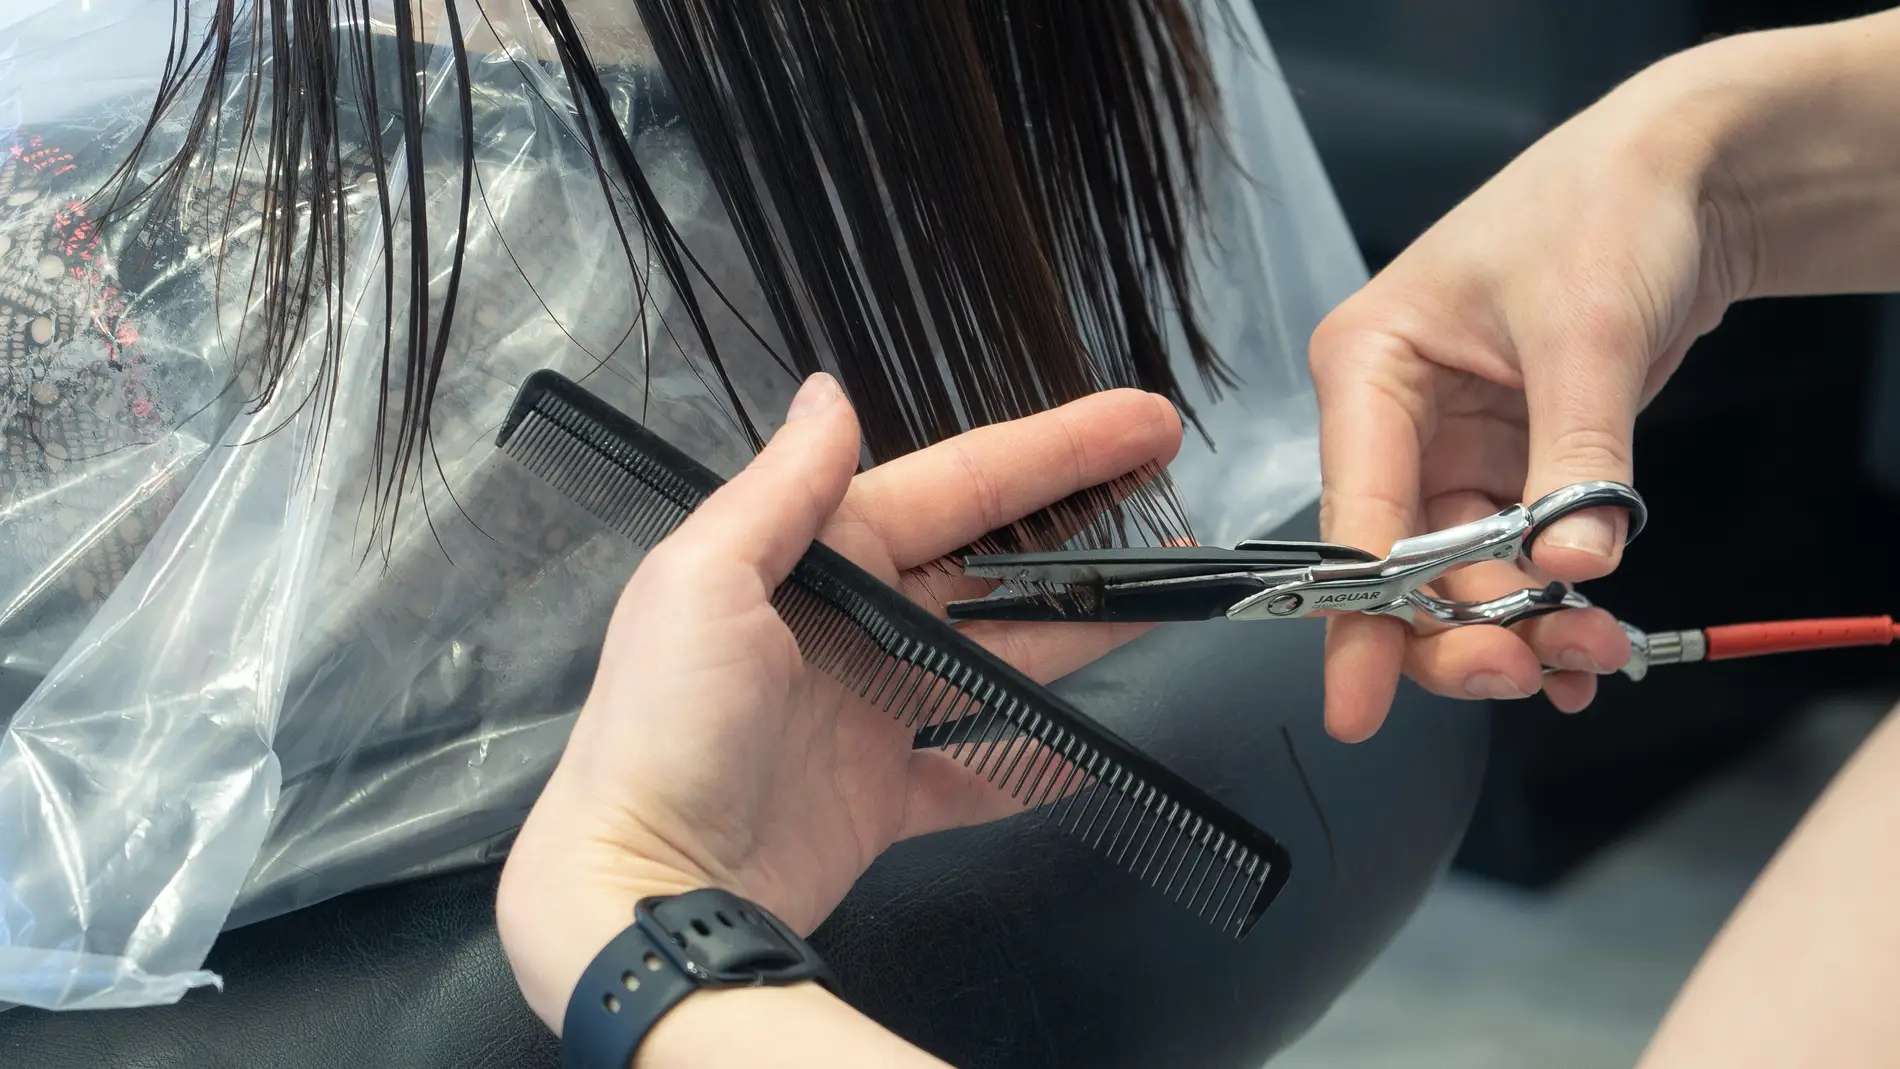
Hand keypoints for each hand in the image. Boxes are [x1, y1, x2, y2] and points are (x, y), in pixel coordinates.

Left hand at [496, 373, 1182, 1028]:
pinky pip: (976, 771)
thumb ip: (781, 489)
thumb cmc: (664, 727)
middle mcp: (850, 625)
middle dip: (1080, 537)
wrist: (638, 889)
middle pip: (988, 568)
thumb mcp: (703, 580)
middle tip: (1173, 516)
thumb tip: (828, 395)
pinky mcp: (882, 798)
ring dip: (1077, 636)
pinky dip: (1031, 766)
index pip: (957, 485)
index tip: (1141, 425)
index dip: (1054, 452)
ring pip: (999, 660)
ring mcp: (872, 714)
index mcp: (813, 557)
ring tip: (1161, 608)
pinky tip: (1089, 753)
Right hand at [1307, 51, 1755, 740]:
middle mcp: (1395, 416)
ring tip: (1592, 654)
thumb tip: (1575, 570)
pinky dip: (1548, 607)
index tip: (1357, 705)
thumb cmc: (1607, 207)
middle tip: (1531, 671)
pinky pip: (1512, 561)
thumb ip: (1578, 460)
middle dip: (1461, 632)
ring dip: (1518, 627)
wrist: (1686, 172)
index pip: (1353, 515)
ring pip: (1458, 577)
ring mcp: (1449, 446)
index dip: (1357, 618)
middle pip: (1400, 567)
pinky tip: (1583, 645)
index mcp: (1369, 367)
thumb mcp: (1589, 333)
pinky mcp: (1506, 463)